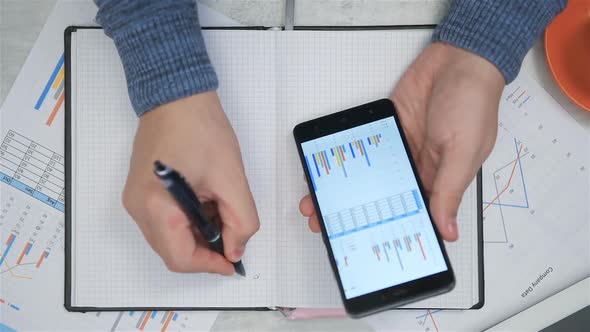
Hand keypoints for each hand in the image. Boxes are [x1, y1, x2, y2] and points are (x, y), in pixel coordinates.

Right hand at [123, 91, 259, 273]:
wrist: (176, 96)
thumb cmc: (200, 128)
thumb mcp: (232, 179)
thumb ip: (241, 221)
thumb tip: (235, 251)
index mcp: (156, 206)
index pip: (180, 258)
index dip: (209, 266)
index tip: (232, 262)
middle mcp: (138, 207)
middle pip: (172, 252)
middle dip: (205, 251)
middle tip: (231, 237)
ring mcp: (135, 199)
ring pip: (168, 238)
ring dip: (197, 236)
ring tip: (220, 214)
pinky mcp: (139, 191)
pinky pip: (162, 222)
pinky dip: (187, 223)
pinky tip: (206, 205)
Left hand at [300, 43, 503, 240]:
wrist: (459, 59)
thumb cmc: (473, 103)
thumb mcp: (463, 152)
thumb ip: (449, 191)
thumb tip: (447, 231)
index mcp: (440, 181)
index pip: (411, 215)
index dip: (386, 231)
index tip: (360, 244)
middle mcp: (418, 168)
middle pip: (381, 199)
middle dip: (353, 212)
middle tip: (323, 224)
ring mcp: (401, 148)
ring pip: (367, 176)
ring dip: (343, 188)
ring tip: (315, 200)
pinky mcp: (389, 129)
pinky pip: (363, 149)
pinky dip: (345, 159)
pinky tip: (326, 168)